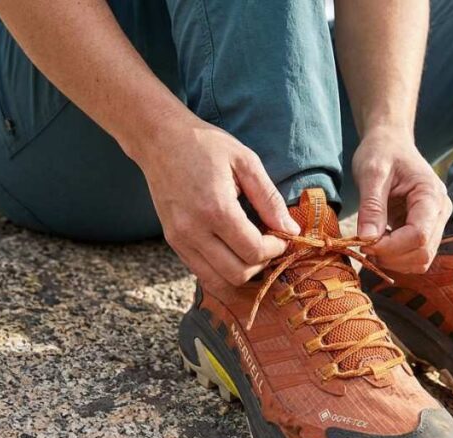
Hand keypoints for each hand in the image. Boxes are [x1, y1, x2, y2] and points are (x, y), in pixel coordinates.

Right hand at [134, 116, 299, 289]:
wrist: (160, 140)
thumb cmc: (205, 145)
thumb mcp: (246, 162)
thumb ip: (270, 199)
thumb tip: (291, 230)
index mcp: (216, 209)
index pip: (253, 251)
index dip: (275, 249)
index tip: (282, 236)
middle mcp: (194, 230)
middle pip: (237, 274)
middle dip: (261, 264)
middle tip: (269, 245)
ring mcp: (180, 240)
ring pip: (218, 282)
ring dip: (241, 273)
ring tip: (251, 251)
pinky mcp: (173, 242)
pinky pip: (201, 273)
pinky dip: (221, 271)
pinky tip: (233, 251)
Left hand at [353, 129, 452, 273]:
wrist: (391, 142)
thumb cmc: (382, 151)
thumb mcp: (371, 173)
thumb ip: (371, 206)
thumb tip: (367, 239)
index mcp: (431, 195)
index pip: (419, 235)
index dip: (390, 247)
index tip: (363, 242)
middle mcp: (441, 211)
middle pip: (423, 252)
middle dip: (391, 256)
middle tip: (363, 244)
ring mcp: (436, 222)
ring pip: (422, 260)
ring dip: (394, 261)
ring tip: (370, 243)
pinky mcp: (427, 229)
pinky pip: (416, 255)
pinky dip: (396, 258)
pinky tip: (379, 242)